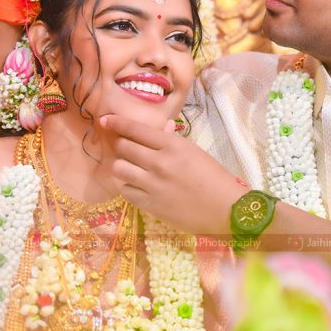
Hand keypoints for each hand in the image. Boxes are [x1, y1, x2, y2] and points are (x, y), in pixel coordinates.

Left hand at [100, 114, 243, 236]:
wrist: (225, 210)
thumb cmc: (214, 178)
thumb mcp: (195, 152)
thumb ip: (173, 140)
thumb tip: (161, 127)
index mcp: (172, 145)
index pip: (135, 129)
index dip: (116, 123)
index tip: (105, 120)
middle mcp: (159, 162)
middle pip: (123, 147)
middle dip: (121, 145)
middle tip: (126, 148)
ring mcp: (152, 184)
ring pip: (119, 168)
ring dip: (122, 166)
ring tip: (132, 168)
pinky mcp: (150, 205)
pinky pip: (125, 190)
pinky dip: (128, 186)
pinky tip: (138, 186)